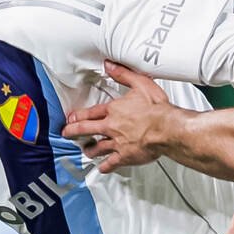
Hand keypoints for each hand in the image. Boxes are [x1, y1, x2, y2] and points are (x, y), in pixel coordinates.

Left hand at [62, 61, 178, 173]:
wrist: (166, 128)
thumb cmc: (157, 109)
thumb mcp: (140, 83)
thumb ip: (123, 74)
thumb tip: (109, 65)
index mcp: (114, 110)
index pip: (91, 112)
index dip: (79, 115)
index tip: (72, 118)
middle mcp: (111, 127)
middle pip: (86, 130)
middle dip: (73, 132)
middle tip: (66, 134)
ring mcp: (117, 143)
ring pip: (97, 148)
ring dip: (90, 150)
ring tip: (86, 151)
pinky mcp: (124, 156)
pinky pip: (110, 163)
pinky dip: (105, 166)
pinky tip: (102, 168)